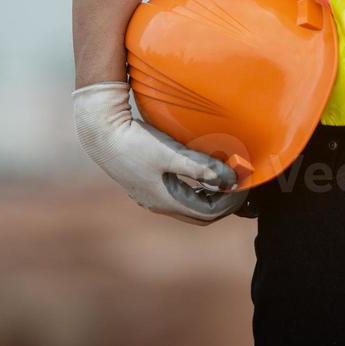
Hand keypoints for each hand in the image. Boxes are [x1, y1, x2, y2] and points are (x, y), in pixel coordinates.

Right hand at [72, 82, 246, 224]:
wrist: (100, 132)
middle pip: (200, 213)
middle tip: (239, 183)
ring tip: (224, 177)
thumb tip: (231, 179)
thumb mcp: (170, 153)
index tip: (244, 183)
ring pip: (189, 204)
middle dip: (223, 201)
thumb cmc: (134, 141)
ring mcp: (151, 195)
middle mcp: (158, 203)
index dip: (231, 201)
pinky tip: (199, 171)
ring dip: (209, 195)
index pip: (209, 213)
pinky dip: (195, 187)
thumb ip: (202, 167)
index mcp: (166, 201)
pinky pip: (178, 193)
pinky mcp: (146, 183)